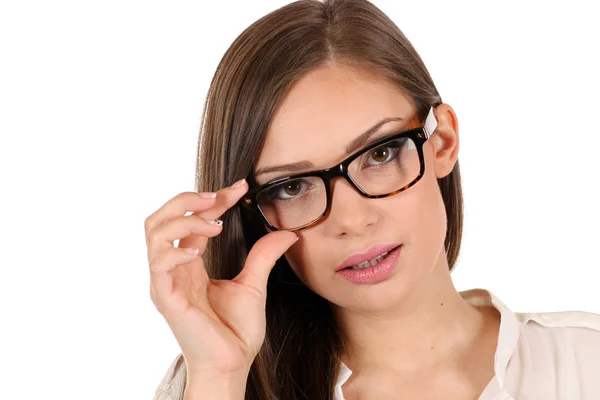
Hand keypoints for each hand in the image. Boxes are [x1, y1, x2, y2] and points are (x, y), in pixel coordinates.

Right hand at [145, 180, 297, 378]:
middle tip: (216, 196)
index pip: (192, 220)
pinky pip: (159, 263)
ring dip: (183, 218)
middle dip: (186, 199)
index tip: (240, 188)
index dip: (213, 199)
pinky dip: (177, 249)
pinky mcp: (166, 297)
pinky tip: (200, 250)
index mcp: (189, 264)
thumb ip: (263, 256)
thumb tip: (286, 232)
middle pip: (160, 218)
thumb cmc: (235, 331)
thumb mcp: (254, 284)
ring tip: (213, 223)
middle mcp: (173, 269)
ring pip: (154, 232)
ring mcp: (166, 282)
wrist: (231, 365)